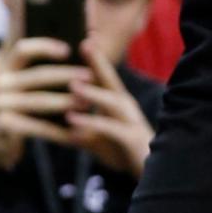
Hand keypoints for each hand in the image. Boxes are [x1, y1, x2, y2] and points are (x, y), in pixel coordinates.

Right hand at [0, 35, 91, 169]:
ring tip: (86, 103)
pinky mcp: (3, 125)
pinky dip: (58, 130)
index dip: (44, 47)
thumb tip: (81, 46)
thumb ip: (42, 69)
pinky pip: (36, 126)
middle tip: (90, 76)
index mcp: (8, 66)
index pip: (23, 49)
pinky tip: (76, 132)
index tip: (68, 50)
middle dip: (66, 74)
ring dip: (64, 101)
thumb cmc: (21, 107)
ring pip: (38, 100)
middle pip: (36, 75)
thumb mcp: (25, 85)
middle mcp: (1, 82)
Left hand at [65, 38, 153, 176]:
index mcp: (118, 103)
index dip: (96, 58)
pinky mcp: (131, 140)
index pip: (106, 76)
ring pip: (112, 102)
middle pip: (113, 80)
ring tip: (73, 85)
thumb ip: (80, 129)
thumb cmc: (123, 153)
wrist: (152, 174)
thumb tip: (59, 123)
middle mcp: (126, 108)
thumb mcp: (98, 140)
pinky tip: (72, 120)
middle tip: (85, 43)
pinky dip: (92, 123)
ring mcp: (131, 122)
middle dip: (99, 62)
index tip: (85, 37)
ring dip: (93, 93)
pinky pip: (110, 128)